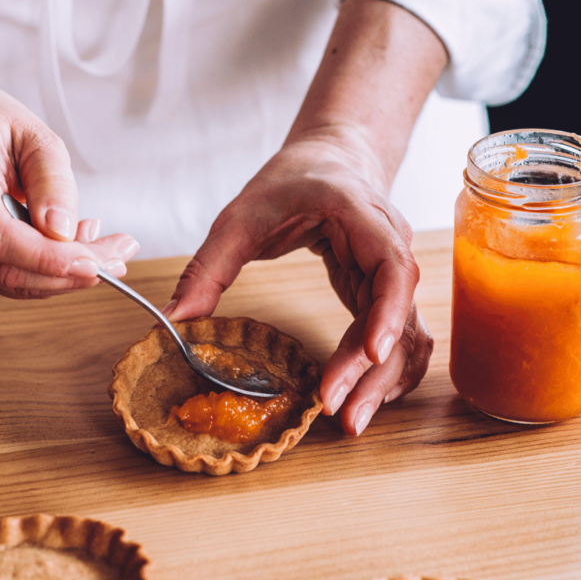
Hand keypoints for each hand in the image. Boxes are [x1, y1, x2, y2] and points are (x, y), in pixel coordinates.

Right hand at [0, 76, 138, 297]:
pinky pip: (2, 278)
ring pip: (5, 280)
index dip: (49, 259)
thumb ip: (52, 182)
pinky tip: (73, 252)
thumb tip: (62, 233)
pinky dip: (45, 274)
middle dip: (68, 273)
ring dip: (62, 277)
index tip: (96, 263)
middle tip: (117, 260)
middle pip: (2, 267)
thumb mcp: (36, 135)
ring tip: (102, 251)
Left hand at [163, 134, 433, 434]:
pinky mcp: (383, 291)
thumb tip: (174, 321)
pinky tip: (366, 396)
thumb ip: (208, 267)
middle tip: (342, 415)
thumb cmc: (291, 181)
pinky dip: (388, 368)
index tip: (370, 354)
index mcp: (361, 215)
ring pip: (406, 332)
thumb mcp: (240, 216)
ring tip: (351, 419)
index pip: (392, 267)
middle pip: (400, 313)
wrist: (330, 161)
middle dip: (374, 368)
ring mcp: (393, 270)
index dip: (387, 313)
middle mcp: (390, 244)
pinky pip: (399, 335)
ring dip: (384, 378)